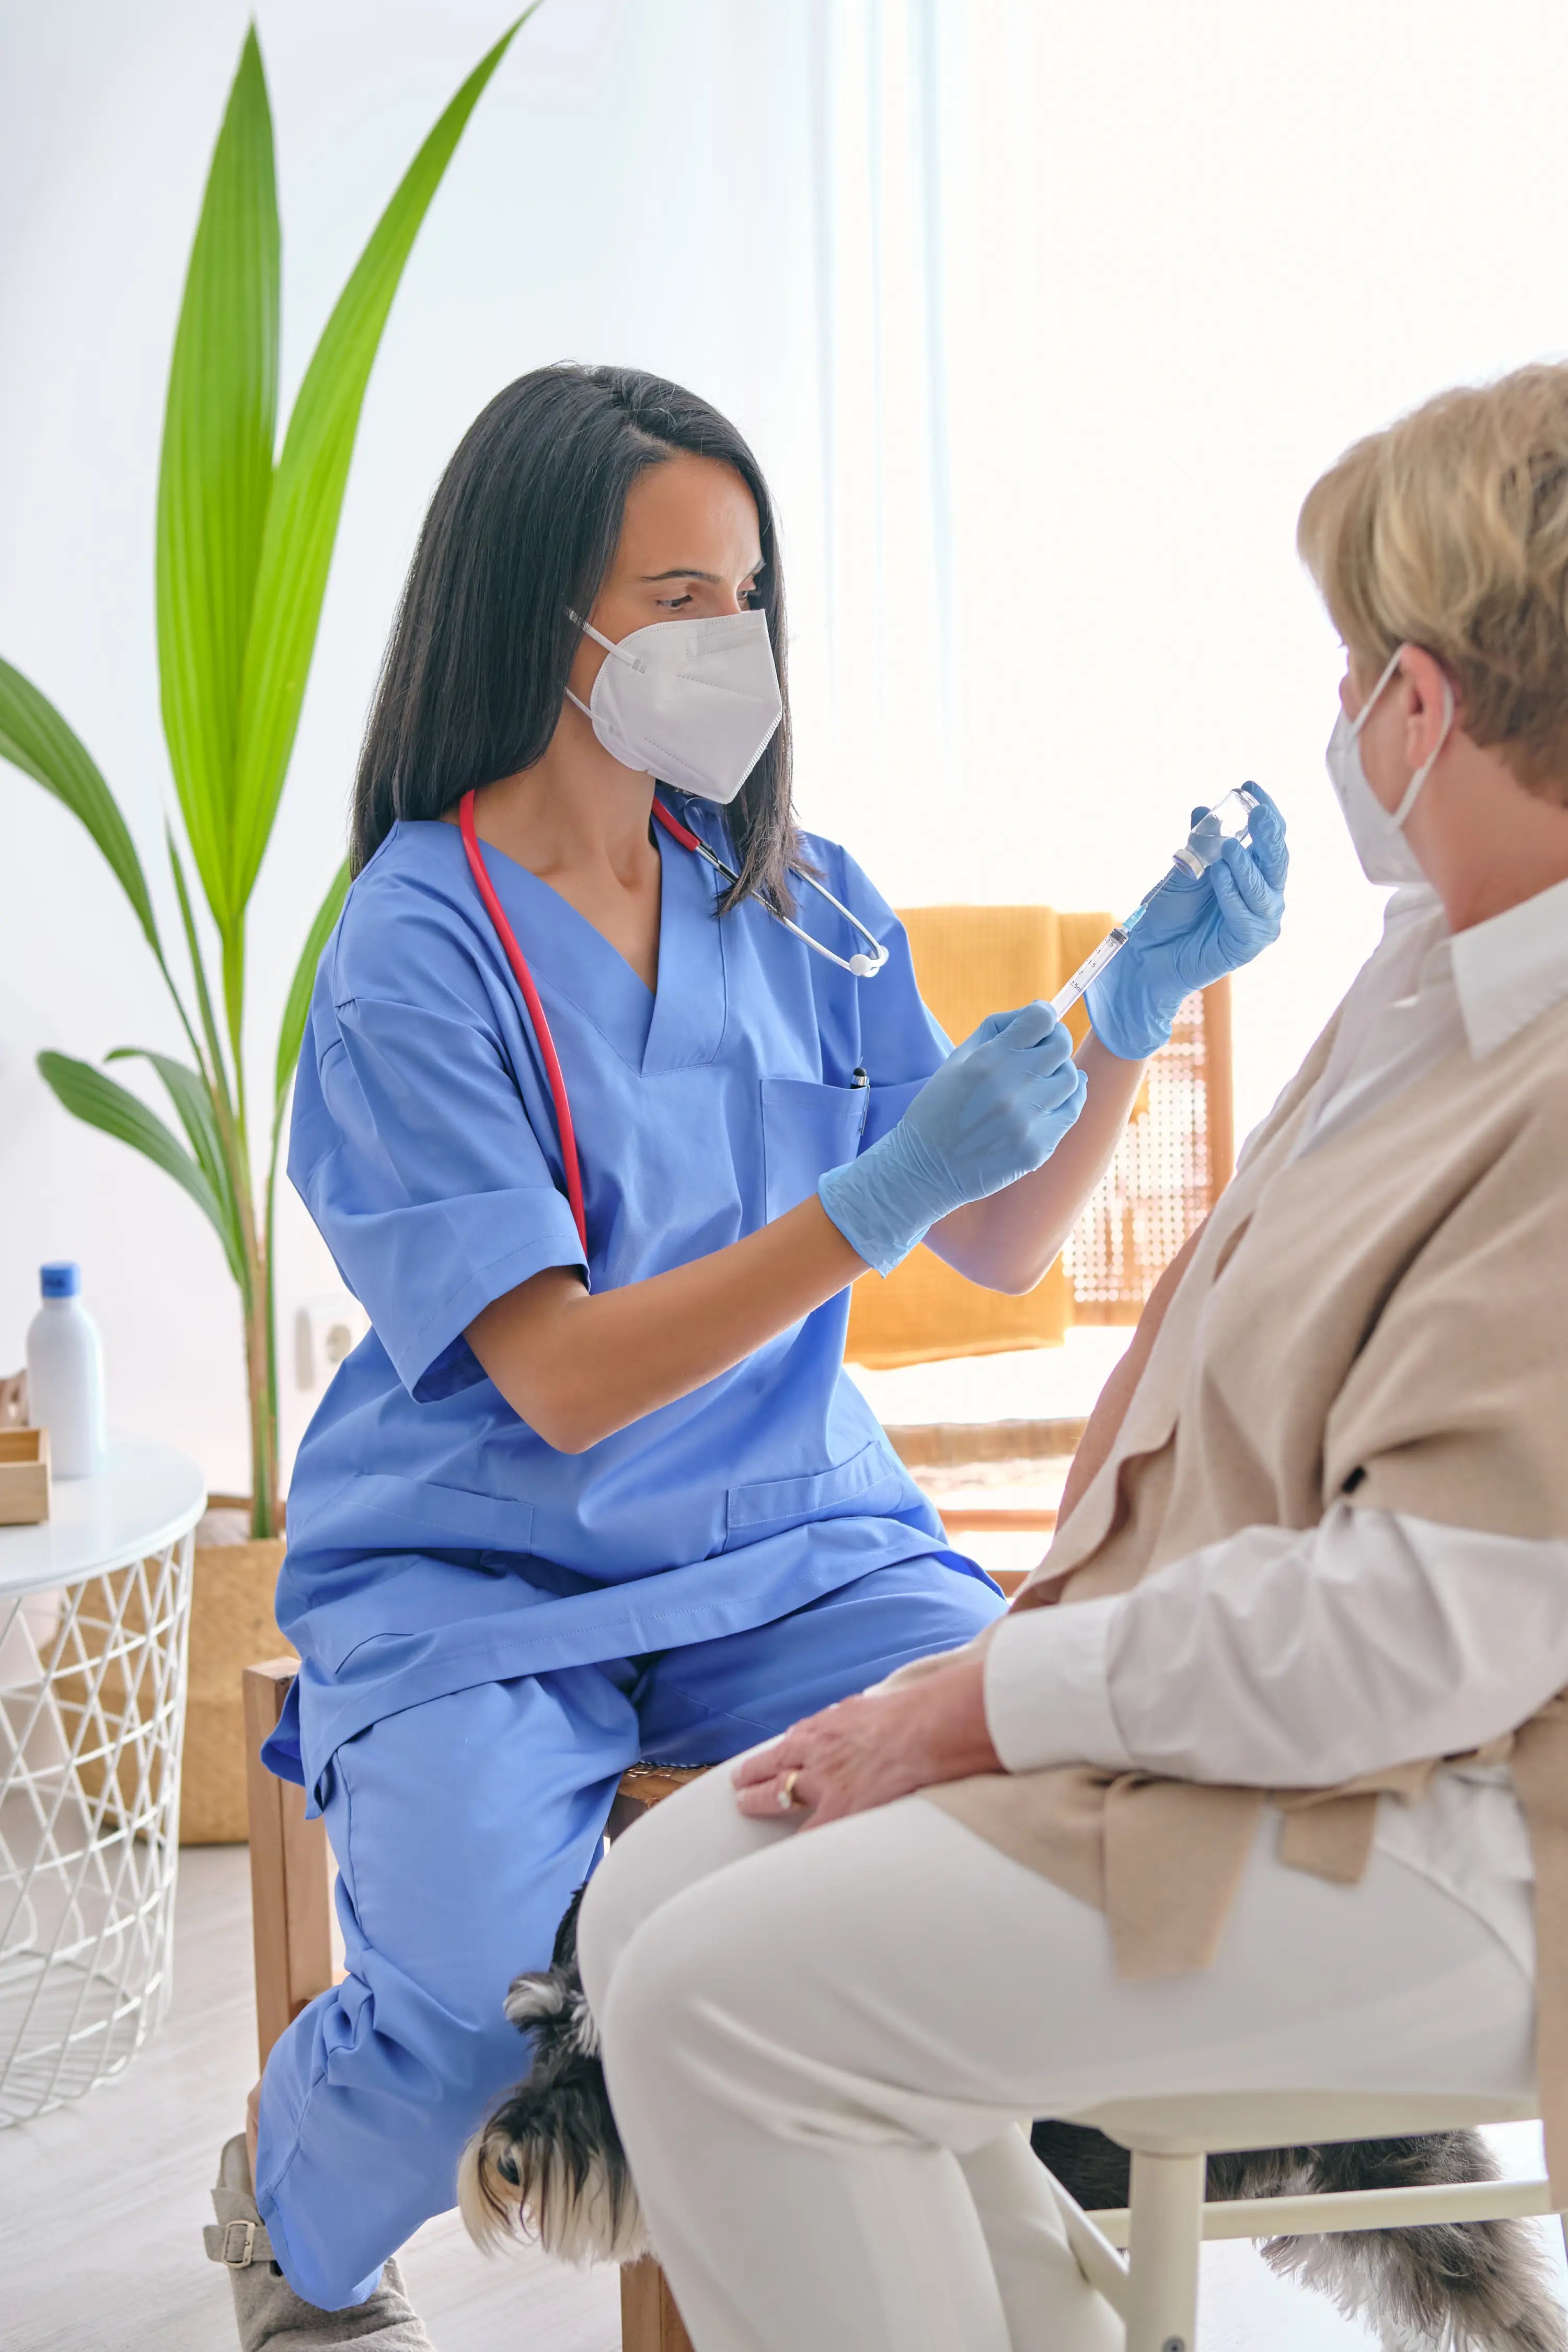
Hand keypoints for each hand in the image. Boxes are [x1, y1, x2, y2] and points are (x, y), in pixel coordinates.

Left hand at [732, 1659, 999, 1827]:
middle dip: (753, 1773)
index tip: (775, 1757)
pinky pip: (807, 1833)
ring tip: (746, 1805)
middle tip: (741, 1781)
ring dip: (758, 1800)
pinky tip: (782, 1852)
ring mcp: (822, 1783)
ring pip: (776, 1794)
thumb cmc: (910, 1714)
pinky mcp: (837, 1811)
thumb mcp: (875, 1705)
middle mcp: (817, 1752)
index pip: (795, 1740)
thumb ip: (860, 1715)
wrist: (922, 1732)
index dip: (781, 1751)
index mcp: (829, 1726)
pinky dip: (796, 1842)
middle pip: (773, 1764)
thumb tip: (861, 1711)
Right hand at [818, 1004, 1088, 1274]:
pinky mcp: (1037, 1148)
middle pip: (1061, 1045)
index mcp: (987, 1061)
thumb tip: (1038, 1016)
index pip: (1041, 1018)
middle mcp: (1010, 1089)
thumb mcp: (956, 1059)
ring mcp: (1027, 1121)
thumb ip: (996, 1030)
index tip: (1038, 1023)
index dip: (1043, 1015)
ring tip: (1040, 1080)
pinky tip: (1056, 1097)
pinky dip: (1068, 1099)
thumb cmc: (939, 1108)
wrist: (924, 1169)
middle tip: (1042, 1050)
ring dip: (1059, 1072)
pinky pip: (1071, 1111)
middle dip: (1054, 1040)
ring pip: (1071, 1078)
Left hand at [1087, 785, 1287, 1060]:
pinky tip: (1218, 876)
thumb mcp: (1183, 871)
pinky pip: (1247, 914)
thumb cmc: (1167, 913)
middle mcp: (1263, 892)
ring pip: (1265, 886)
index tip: (1250, 785)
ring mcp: (1260, 918)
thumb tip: (1203, 810)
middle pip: (1277, 858)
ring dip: (1246, 864)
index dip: (1264, 810)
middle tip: (1257, 811)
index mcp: (1251, 870)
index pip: (1268, 836)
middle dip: (1268, 833)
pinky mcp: (1250, 943)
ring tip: (1226, 846)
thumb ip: (1199, 845)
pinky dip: (1233, 893)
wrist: (1147, 953)